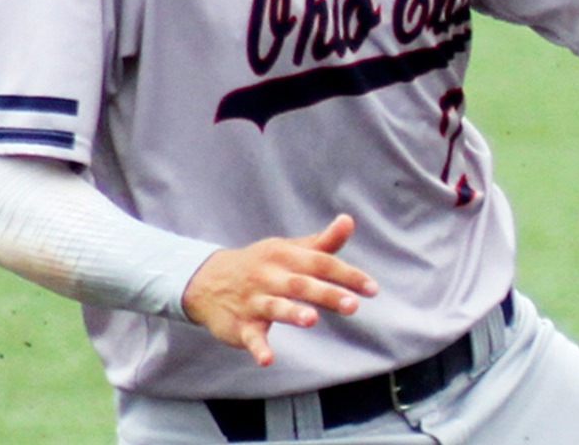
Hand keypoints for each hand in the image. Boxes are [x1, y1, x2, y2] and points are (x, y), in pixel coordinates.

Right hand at [181, 214, 378, 365]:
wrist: (206, 280)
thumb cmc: (261, 264)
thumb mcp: (289, 249)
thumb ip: (322, 242)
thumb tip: (349, 220)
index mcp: (285, 256)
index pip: (320, 263)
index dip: (347, 275)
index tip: (372, 289)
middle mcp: (269, 276)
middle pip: (301, 284)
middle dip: (326, 294)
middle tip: (353, 305)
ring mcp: (253, 301)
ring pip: (274, 307)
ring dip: (292, 313)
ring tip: (311, 320)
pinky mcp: (239, 325)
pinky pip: (249, 336)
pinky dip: (258, 348)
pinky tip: (268, 359)